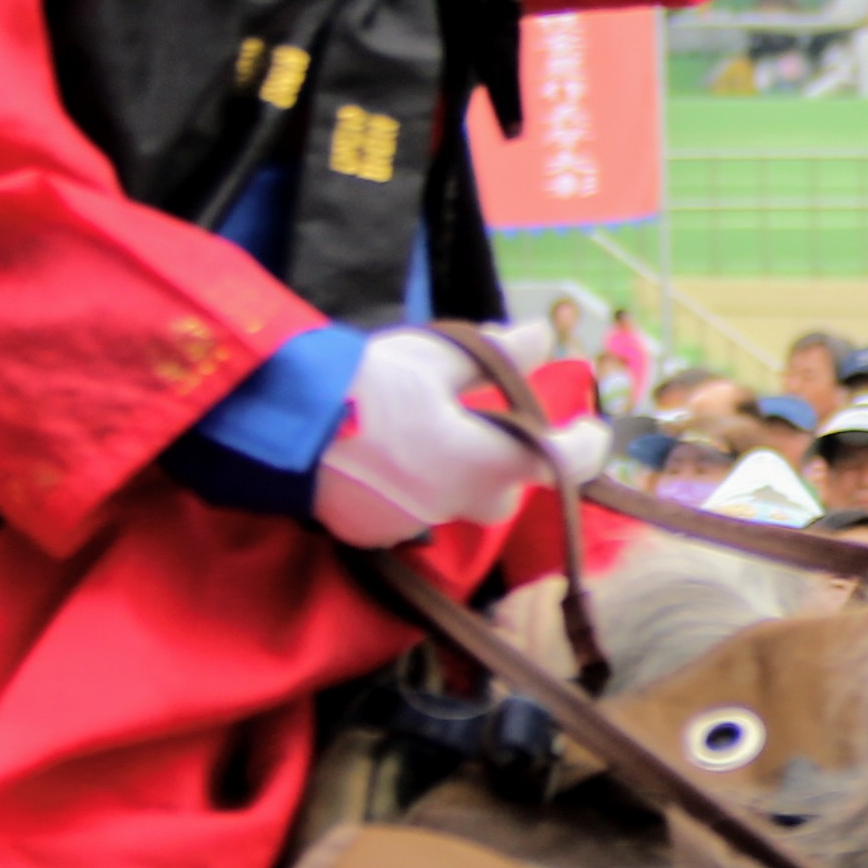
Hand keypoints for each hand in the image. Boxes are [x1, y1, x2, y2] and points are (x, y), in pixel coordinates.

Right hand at [312, 331, 605, 549]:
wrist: (277, 425)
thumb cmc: (365, 384)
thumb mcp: (436, 356)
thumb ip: (497, 354)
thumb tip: (543, 335)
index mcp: (485, 462)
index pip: (563, 465)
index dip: (586, 446)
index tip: (591, 428)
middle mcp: (456, 505)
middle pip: (504, 494)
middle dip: (508, 467)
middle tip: (498, 429)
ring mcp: (410, 525)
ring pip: (454, 506)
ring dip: (457, 479)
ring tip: (436, 438)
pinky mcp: (368, 533)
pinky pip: (408, 513)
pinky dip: (411, 489)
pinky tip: (388, 458)